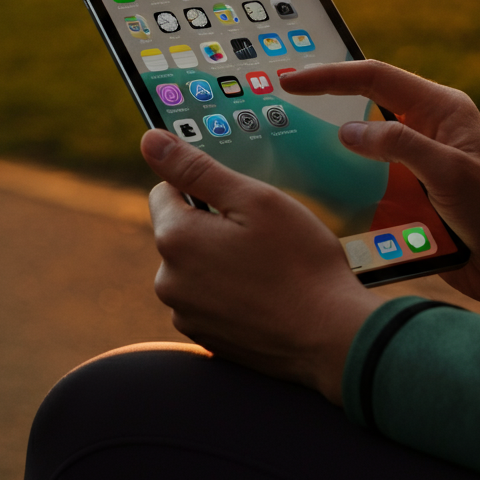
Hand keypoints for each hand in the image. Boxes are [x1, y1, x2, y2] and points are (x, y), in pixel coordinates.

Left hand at [141, 129, 381, 403]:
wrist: (330, 336)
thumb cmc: (300, 261)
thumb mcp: (256, 200)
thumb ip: (198, 169)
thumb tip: (150, 140)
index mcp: (176, 238)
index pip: (165, 190)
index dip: (206, 186)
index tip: (241, 197)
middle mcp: (168, 280)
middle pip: (183, 231)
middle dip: (216, 225)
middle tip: (266, 232)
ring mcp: (185, 314)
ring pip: (198, 266)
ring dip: (224, 260)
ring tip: (272, 265)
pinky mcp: (206, 338)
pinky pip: (211, 299)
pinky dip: (233, 292)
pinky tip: (269, 293)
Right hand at [282, 60, 479, 327]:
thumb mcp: (450, 172)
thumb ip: (400, 145)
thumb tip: (347, 129)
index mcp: (440, 109)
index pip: (376, 78)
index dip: (331, 75)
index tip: (290, 80)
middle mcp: (426, 131)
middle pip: (365, 108)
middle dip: (324, 107)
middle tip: (276, 111)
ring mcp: (417, 166)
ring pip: (362, 151)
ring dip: (331, 155)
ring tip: (284, 157)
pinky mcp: (412, 199)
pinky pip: (370, 187)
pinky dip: (346, 191)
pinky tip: (316, 202)